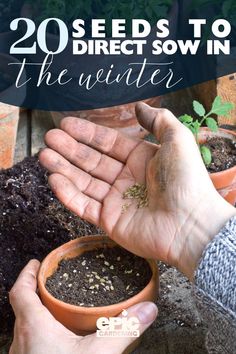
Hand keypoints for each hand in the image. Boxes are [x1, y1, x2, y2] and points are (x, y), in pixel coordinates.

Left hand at [9, 260, 157, 353]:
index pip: (21, 291)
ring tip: (57, 308)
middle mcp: (22, 341)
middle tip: (52, 282)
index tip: (36, 263)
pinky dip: (41, 334)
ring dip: (37, 313)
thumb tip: (147, 310)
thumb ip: (122, 330)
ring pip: (25, 327)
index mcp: (33, 328)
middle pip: (22, 307)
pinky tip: (60, 342)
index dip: (27, 274)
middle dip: (36, 291)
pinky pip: (30, 343)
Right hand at [39, 103, 235, 279]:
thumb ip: (158, 120)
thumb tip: (140, 106)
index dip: (87, 133)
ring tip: (44, 156)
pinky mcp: (110, 221)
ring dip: (64, 169)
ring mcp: (117, 201)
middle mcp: (126, 179)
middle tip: (49, 138)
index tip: (66, 124)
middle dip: (69, 149)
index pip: (107, 143)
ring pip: (84, 182)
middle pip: (91, 161)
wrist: (191, 224)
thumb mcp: (177, 141)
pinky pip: (84, 206)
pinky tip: (55, 179)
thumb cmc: (186, 181)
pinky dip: (68, 194)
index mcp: (140, 159)